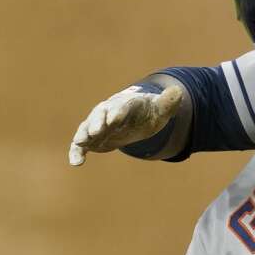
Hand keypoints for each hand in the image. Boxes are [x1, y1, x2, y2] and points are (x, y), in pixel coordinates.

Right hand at [68, 84, 182, 165]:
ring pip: (87, 127)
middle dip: (97, 122)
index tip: (115, 119)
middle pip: (100, 115)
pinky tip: (76, 163)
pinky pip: (82, 144)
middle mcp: (108, 111)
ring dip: (83, 135)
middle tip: (95, 132)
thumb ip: (168, 102)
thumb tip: (178, 91)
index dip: (118, 112)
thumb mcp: (161, 109)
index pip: (122, 106)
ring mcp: (98, 124)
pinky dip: (77, 151)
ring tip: (80, 143)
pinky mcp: (92, 138)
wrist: (135, 118)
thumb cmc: (149, 113)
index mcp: (126, 104)